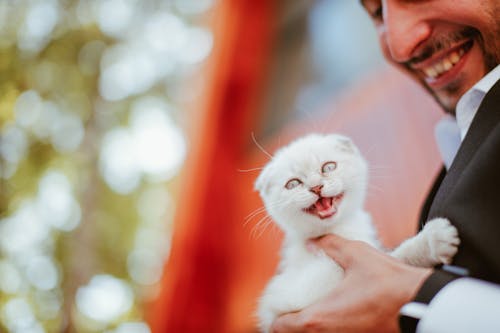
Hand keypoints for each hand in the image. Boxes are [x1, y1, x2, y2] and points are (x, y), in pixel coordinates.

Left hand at [271, 234, 431, 332]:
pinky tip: (337, 311)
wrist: (423, 303)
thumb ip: (330, 246)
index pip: (281, 328)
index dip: (276, 317)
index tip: (279, 305)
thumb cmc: (388, 282)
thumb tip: (313, 241)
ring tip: (313, 307)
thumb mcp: (355, 255)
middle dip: (292, 323)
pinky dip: (330, 328)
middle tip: (294, 305)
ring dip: (311, 327)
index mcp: (320, 319)